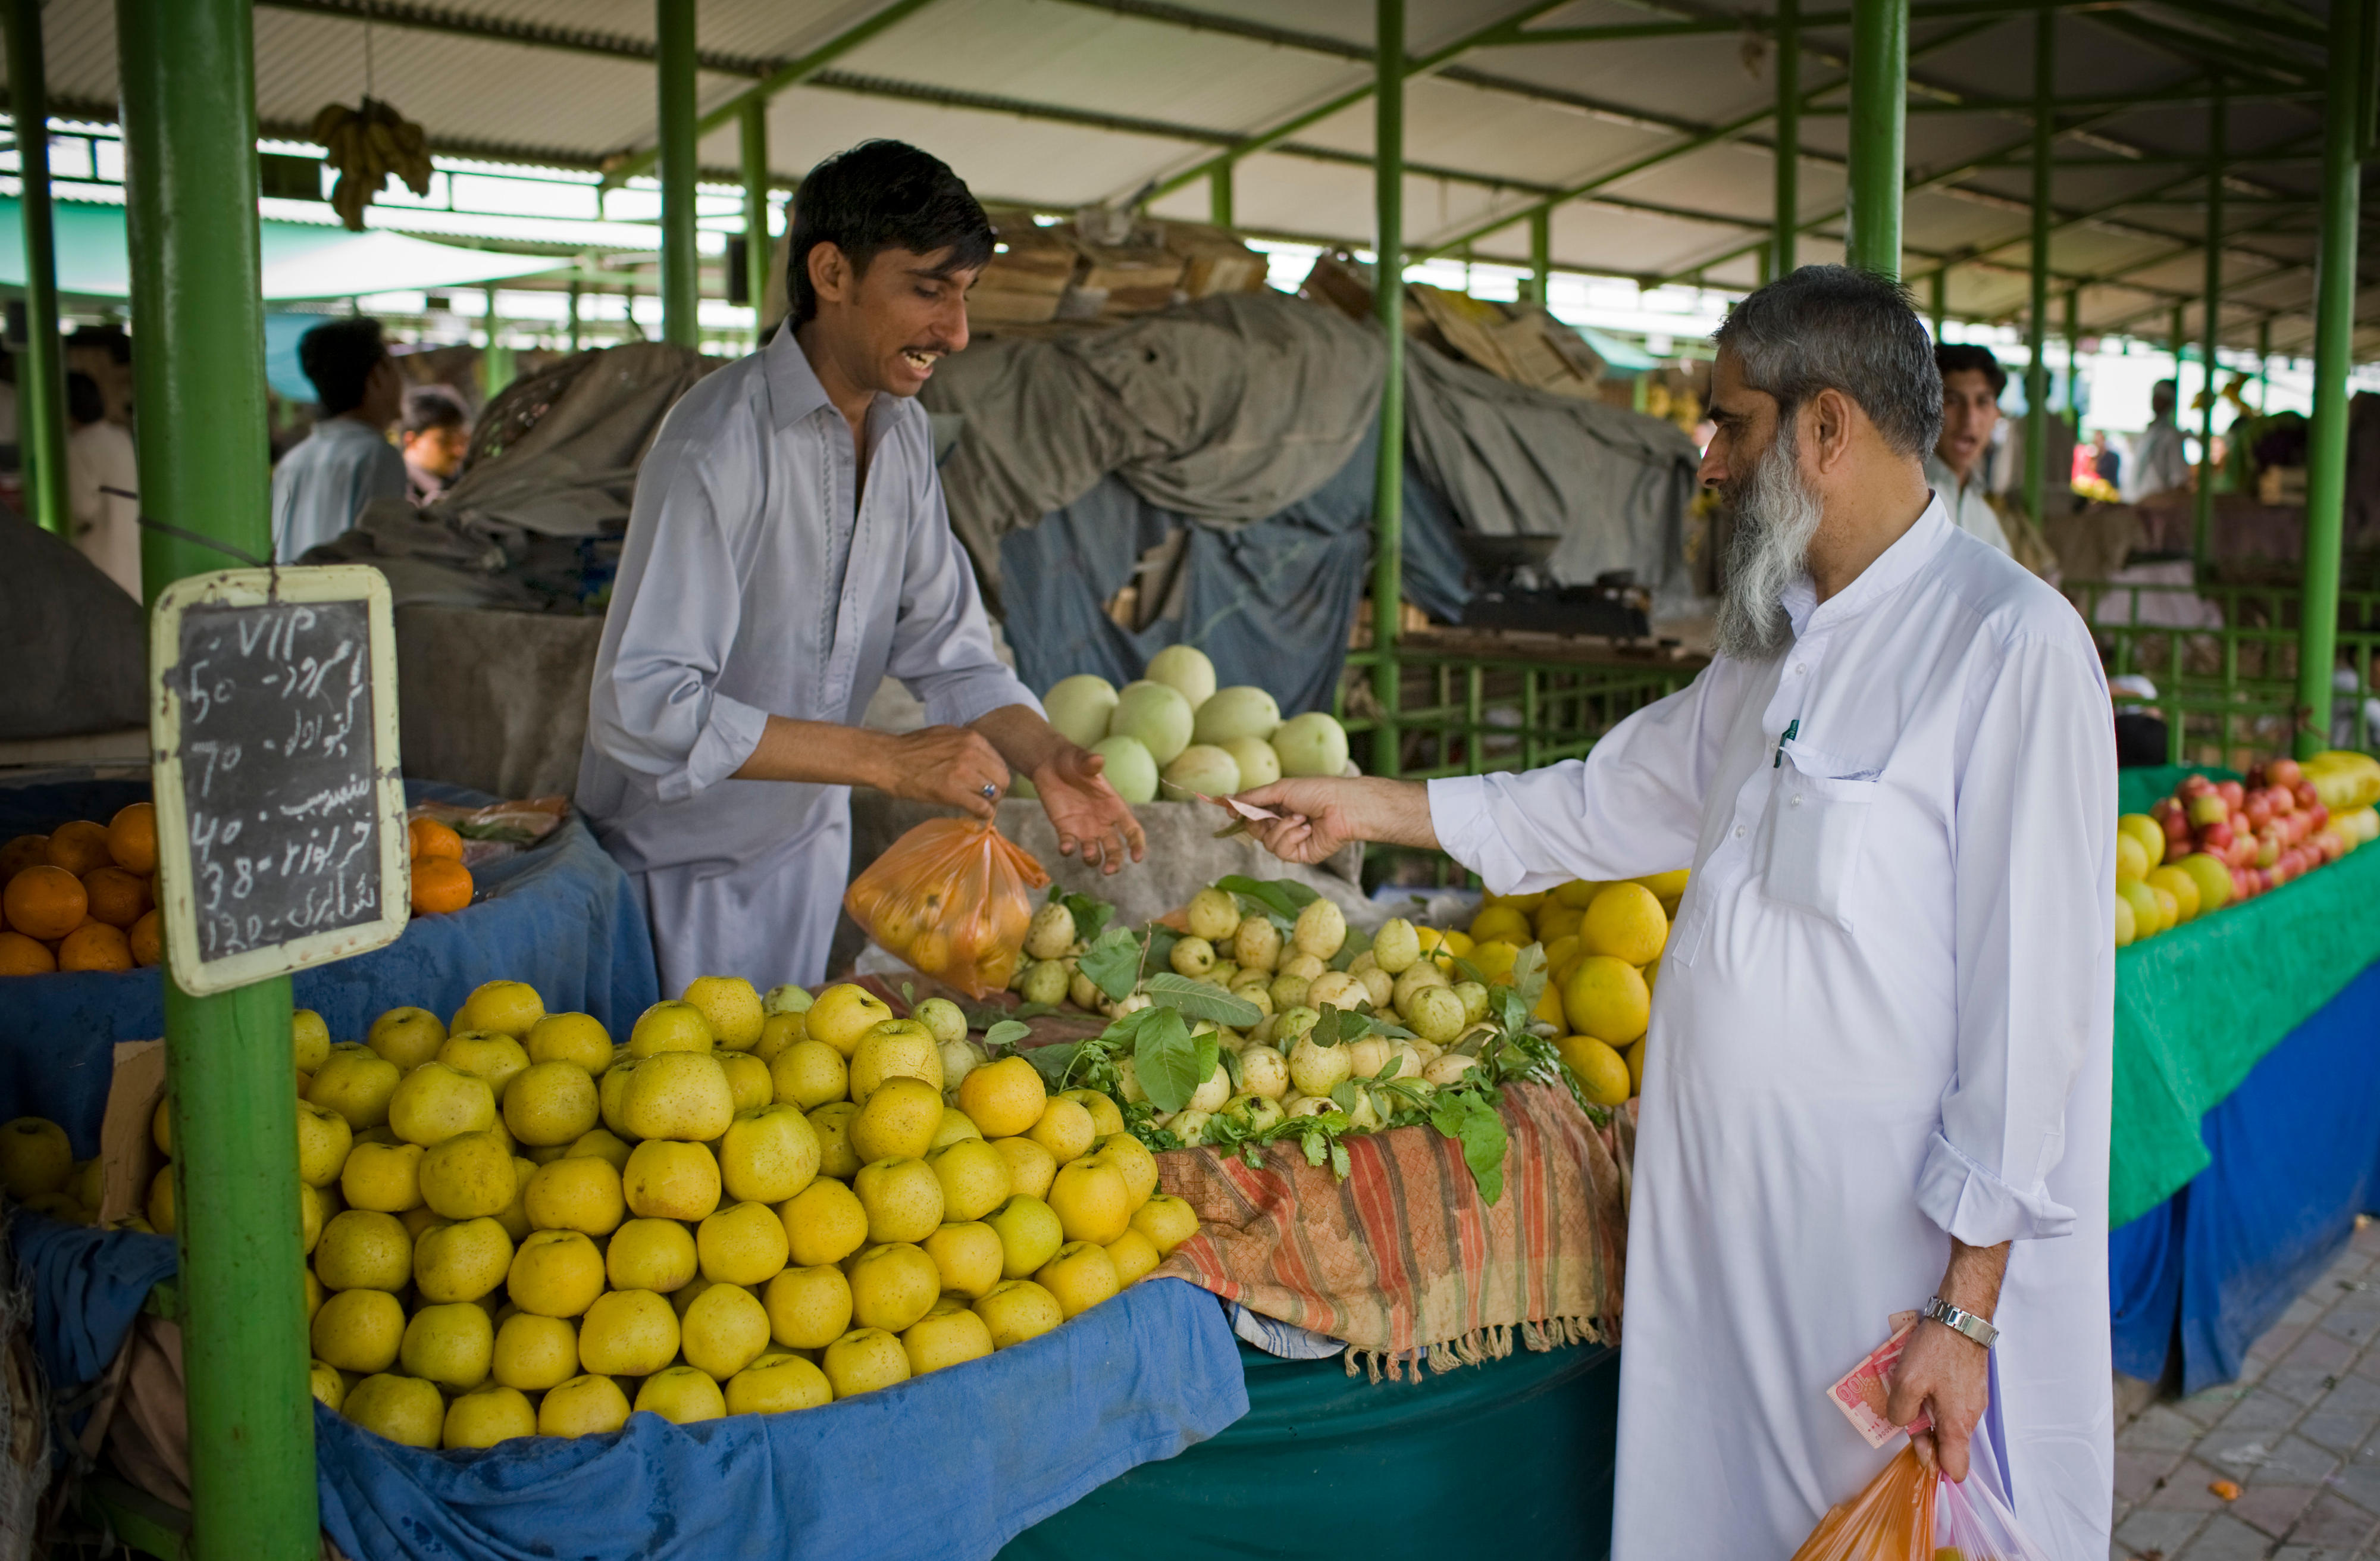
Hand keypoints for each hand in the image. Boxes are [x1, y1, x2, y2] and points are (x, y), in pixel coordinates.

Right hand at [874, 725, 1009, 818]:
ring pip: (994, 794)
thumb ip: (967, 745)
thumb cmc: (912, 749)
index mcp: (972, 738)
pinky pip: (981, 807)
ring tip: (979, 807)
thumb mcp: (946, 736)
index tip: (988, 785)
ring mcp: (962, 772)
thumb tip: (984, 760)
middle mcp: (971, 752)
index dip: (996, 777)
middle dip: (997, 791)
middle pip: (1002, 779)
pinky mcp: (952, 791)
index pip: (1000, 762)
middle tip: (986, 799)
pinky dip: (983, 814)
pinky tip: (976, 815)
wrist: (888, 760)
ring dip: (989, 803)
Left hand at [1032, 746, 1146, 874]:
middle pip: (1115, 849)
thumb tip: (1098, 760)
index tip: (1137, 857)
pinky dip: (1068, 849)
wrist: (1050, 765)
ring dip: (1093, 858)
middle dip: (1115, 861)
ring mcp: (1084, 829)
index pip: (1132, 831)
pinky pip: (1069, 845)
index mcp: (1114, 807)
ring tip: (1088, 854)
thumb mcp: (1082, 760)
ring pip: (1094, 853)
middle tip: (1109, 870)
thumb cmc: (1073, 761)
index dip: (1137, 845)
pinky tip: (1065, 847)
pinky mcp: (1065, 830)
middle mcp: (1103, 823)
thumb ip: (1090, 764)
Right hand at [1231, 779, 1371, 864]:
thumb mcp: (1280, 789)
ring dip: (1282, 828)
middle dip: (1259, 821)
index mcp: (1279, 805)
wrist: (1343, 807)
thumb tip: (1226, 799)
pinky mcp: (1300, 854)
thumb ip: (1253, 798)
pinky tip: (1307, 829)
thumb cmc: (1317, 792)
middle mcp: (1283, 823)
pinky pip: (1282, 851)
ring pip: (1267, 842)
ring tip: (1301, 818)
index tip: (1226, 810)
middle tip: (1271, 813)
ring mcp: (1292, 839)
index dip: (1239, 812)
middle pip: (1255, 829)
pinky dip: (1292, 837)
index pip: (1251, 812)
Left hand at [1885, 1320, 1991, 1481]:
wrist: (1962, 1318)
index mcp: (1957, 1425)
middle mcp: (1970, 1417)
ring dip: (1925, 1413)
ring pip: (1947, 1421)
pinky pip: (1950, 1403)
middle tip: (1900, 1412)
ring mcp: (1972, 1400)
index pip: (1955, 1469)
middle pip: (1947, 1444)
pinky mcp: (1970, 1385)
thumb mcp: (1907, 1383)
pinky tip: (1918, 1380)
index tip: (1915, 1453)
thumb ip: (1901, 1413)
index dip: (1934, 1467)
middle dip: (1922, 1435)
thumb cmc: (1936, 1351)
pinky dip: (1933, 1398)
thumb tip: (1902, 1425)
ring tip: (1905, 1391)